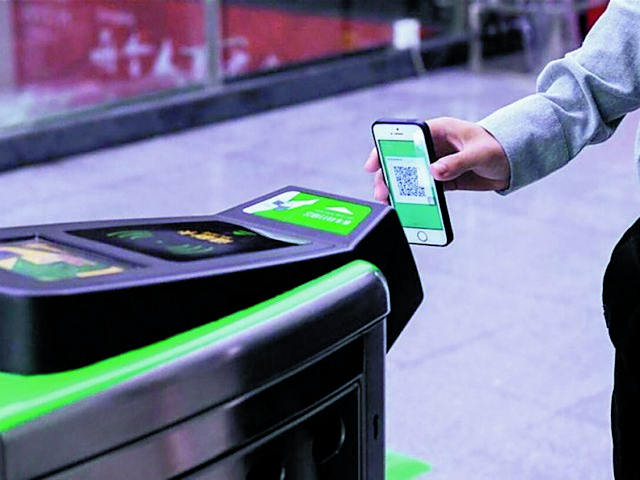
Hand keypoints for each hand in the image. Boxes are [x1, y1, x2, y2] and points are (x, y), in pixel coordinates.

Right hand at [364, 117, 510, 200]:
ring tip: (391, 201)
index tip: (375, 162)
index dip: (386, 146)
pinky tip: (409, 206)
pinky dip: (417, 197)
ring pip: (412, 175)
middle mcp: (435, 145)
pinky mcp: (445, 179)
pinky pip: (426, 188)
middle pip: (403, 158)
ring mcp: (438, 163)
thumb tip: (434, 172)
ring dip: (401, 188)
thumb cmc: (499, 147)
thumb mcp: (480, 154)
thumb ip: (457, 163)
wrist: (516, 162)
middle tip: (382, 190)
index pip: (405, 135)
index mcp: (439, 130)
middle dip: (389, 174)